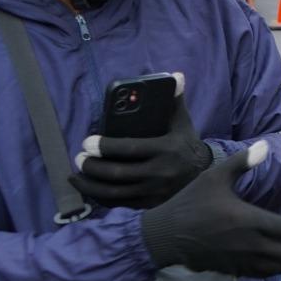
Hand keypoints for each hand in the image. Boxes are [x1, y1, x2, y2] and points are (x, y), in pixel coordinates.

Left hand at [72, 77, 212, 208]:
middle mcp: (160, 173)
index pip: (130, 149)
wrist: (204, 174)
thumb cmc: (186, 144)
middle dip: (92, 167)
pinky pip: (120, 204)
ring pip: (115, 193)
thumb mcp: (182, 122)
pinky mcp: (150, 205)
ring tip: (75, 175)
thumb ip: (175, 101)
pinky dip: (101, 198)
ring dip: (90, 185)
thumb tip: (176, 76)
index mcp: (166, 150)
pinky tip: (90, 189)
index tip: (86, 142)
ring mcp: (155, 192)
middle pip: (118, 174)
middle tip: (78, 158)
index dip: (105, 147)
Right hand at [139, 145, 280, 276]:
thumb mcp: (215, 176)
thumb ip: (243, 162)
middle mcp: (249, 244)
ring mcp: (242, 260)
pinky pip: (265, 274)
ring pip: (280, 267)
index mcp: (248, 220)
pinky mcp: (234, 270)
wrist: (163, 236)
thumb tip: (266, 145)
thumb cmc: (191, 203)